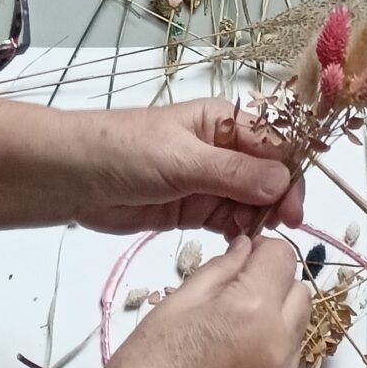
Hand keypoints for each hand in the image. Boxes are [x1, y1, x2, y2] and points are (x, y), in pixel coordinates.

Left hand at [67, 100, 304, 239]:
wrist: (72, 177)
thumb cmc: (126, 151)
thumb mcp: (182, 160)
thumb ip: (232, 174)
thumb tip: (283, 182)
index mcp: (221, 122)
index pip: (272, 145)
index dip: (288, 175)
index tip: (293, 210)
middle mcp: (220, 149)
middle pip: (266, 175)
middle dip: (277, 200)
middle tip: (280, 230)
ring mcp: (207, 181)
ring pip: (249, 200)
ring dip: (257, 219)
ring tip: (254, 240)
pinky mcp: (191, 209)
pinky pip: (227, 220)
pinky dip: (237, 232)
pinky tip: (239, 246)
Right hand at [84, 236, 309, 367]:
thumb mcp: (173, 307)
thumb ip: (219, 271)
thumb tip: (247, 246)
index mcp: (252, 311)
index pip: (283, 256)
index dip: (261, 254)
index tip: (239, 265)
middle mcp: (280, 348)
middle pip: (299, 296)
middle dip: (273, 289)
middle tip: (232, 306)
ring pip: (295, 338)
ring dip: (273, 330)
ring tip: (226, 349)